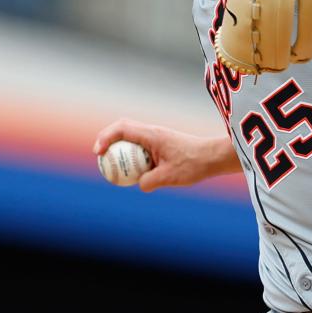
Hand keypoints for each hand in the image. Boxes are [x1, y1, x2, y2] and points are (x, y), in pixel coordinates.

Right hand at [93, 119, 238, 191]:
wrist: (213, 157)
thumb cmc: (194, 164)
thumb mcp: (169, 177)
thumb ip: (149, 182)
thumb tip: (138, 184)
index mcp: (152, 135)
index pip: (122, 128)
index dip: (105, 137)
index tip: (98, 152)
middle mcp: (153, 132)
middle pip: (123, 128)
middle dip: (107, 139)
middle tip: (99, 156)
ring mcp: (157, 137)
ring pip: (131, 136)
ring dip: (119, 147)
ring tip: (111, 165)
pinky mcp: (161, 144)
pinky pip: (140, 145)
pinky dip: (131, 154)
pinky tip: (132, 171)